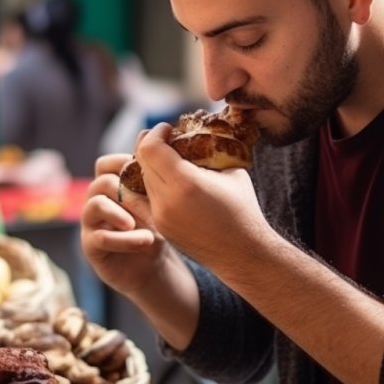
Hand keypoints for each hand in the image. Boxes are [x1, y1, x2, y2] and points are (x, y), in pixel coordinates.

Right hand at [80, 152, 169, 295]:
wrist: (152, 266)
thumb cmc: (155, 228)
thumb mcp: (157, 202)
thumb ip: (151, 178)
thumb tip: (157, 139)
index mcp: (110, 186)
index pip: (105, 164)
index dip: (122, 163)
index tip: (148, 171)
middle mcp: (96, 200)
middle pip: (101, 183)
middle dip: (127, 190)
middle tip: (153, 201)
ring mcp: (90, 224)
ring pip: (95, 206)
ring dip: (120, 212)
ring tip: (140, 222)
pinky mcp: (91, 247)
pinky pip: (99, 238)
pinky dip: (124, 239)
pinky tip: (145, 240)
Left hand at [135, 124, 267, 270]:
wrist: (243, 254)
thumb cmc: (243, 208)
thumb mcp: (231, 171)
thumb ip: (207, 150)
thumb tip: (193, 130)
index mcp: (185, 183)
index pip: (150, 148)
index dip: (156, 133)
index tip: (168, 128)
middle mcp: (165, 201)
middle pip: (141, 162)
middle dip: (151, 146)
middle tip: (167, 140)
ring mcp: (159, 217)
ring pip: (140, 180)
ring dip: (150, 166)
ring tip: (170, 161)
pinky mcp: (159, 227)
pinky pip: (144, 198)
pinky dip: (152, 184)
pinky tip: (167, 180)